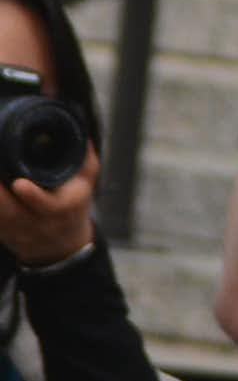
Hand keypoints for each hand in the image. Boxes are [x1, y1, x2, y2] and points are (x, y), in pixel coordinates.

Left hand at [0, 144, 98, 268]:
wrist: (61, 245)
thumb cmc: (74, 207)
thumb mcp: (86, 184)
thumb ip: (85, 161)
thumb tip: (83, 135)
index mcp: (61, 209)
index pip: (45, 204)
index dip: (31, 195)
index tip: (19, 183)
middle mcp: (37, 223)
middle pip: (11, 211)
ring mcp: (17, 231)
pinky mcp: (2, 233)